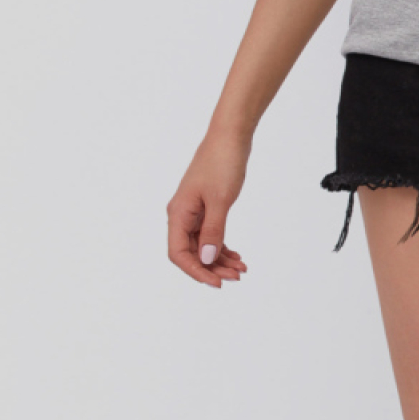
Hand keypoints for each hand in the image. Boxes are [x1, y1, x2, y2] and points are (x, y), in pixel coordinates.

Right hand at [167, 128, 251, 286]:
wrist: (231, 137)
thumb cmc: (222, 163)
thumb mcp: (220, 201)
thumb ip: (213, 232)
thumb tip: (206, 260)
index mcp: (178, 213)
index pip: (178, 254)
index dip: (196, 271)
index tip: (217, 282)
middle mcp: (182, 214)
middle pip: (190, 253)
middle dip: (212, 268)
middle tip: (236, 277)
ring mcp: (194, 211)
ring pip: (202, 245)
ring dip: (219, 260)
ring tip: (240, 269)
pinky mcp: (206, 207)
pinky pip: (210, 234)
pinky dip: (222, 246)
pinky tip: (236, 256)